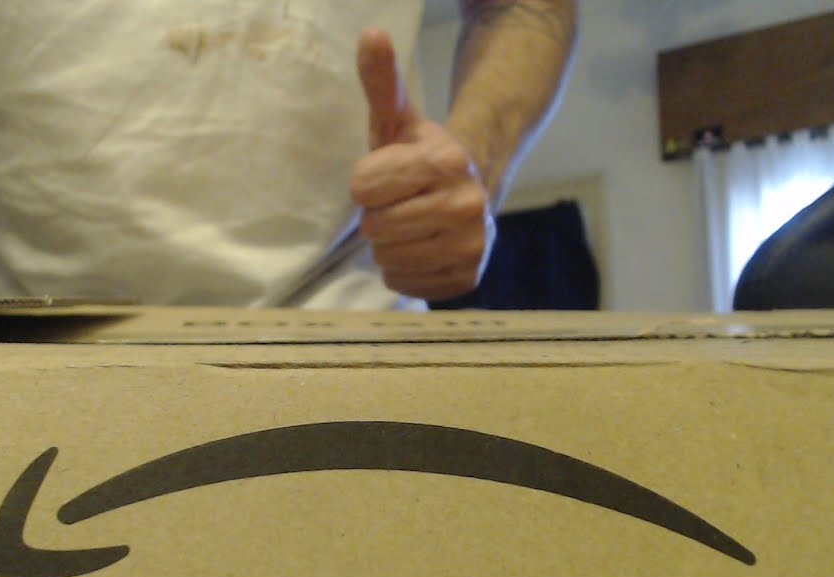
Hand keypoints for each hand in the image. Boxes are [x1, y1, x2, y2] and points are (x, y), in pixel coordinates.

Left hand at [349, 28, 493, 301]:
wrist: (471, 188)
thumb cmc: (419, 156)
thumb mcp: (396, 119)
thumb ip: (381, 81)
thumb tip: (371, 34)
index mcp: (445, 161)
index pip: (361, 189)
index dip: (366, 184)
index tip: (386, 177)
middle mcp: (465, 204)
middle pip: (375, 228)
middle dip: (378, 216)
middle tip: (399, 204)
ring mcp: (472, 244)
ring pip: (388, 259)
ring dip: (389, 246)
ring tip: (410, 226)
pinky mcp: (469, 276)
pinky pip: (406, 285)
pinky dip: (405, 271)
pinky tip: (421, 249)